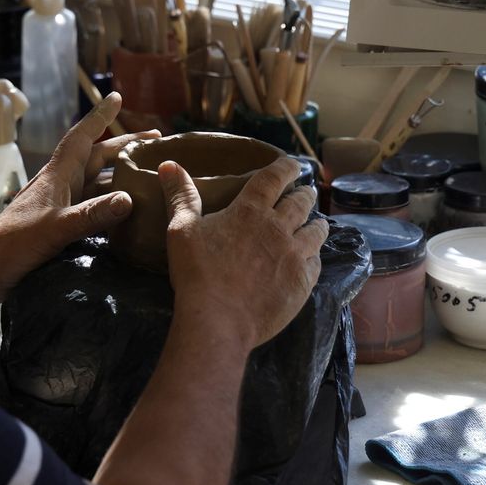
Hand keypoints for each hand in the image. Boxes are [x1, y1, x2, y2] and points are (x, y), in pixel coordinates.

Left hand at [0, 93, 158, 307]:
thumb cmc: (14, 243)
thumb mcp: (55, 228)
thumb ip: (91, 215)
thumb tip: (128, 198)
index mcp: (57, 176)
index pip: (81, 138)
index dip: (99, 116)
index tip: (116, 97)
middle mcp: (61, 185)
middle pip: (97, 158)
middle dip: (124, 147)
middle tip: (156, 141)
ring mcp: (61, 205)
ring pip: (97, 183)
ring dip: (121, 177)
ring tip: (149, 174)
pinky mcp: (61, 225)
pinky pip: (94, 208)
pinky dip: (112, 206)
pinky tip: (130, 213)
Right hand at [159, 156, 327, 349]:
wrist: (219, 320)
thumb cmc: (197, 273)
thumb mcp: (181, 230)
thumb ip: (181, 196)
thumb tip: (168, 164)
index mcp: (250, 211)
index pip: (274, 178)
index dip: (286, 167)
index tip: (293, 164)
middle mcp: (278, 228)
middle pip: (300, 202)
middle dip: (304, 194)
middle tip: (305, 192)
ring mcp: (294, 255)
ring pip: (316, 231)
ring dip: (317, 223)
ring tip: (317, 223)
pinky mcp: (302, 282)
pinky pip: (316, 262)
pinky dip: (315, 256)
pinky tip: (311, 258)